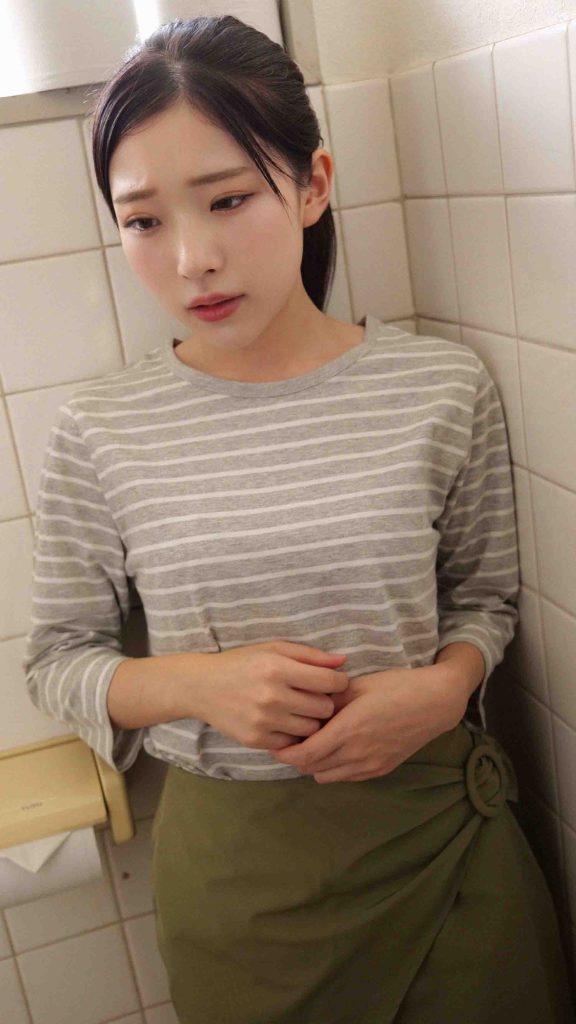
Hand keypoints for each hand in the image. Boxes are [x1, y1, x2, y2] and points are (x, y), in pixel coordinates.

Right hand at [196, 641, 349, 749]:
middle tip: (313, 696)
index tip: (334, 682)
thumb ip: (310, 656)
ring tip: (298, 709)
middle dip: (324, 702)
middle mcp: (272, 696)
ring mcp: (263, 721)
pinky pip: (292, 742)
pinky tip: (283, 721)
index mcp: (278, 668)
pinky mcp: (256, 740)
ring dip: (310, 720)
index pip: (329, 682)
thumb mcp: (274, 649)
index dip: (339, 682)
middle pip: (324, 708)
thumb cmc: (243, 663)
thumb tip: (343, 662)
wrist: (202, 686)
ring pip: (311, 729)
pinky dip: (292, 734)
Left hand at [271, 665, 468, 782]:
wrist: (435, 703)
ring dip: (315, 763)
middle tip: (292, 738)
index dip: (285, 751)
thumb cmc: (397, 687)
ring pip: (326, 776)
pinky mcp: (380, 770)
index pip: (303, 756)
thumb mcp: (358, 685)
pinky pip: (346, 777)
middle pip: (310, 769)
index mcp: (348, 731)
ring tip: (316, 741)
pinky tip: (338, 746)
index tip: (277, 739)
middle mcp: (357, 754)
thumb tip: (303, 704)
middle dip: (297, 756)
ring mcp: (370, 766)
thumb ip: (328, 699)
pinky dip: (334, 767)